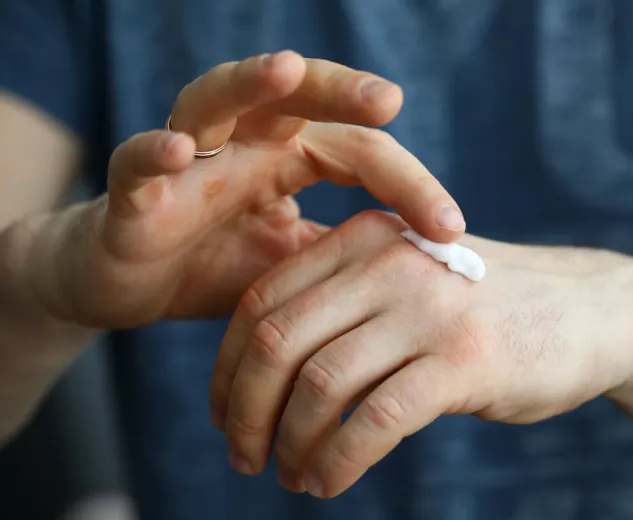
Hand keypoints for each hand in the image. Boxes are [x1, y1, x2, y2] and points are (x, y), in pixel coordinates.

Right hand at [22, 51, 464, 328]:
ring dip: (247, 85)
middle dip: (339, 91)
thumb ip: (344, 253)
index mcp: (288, 158)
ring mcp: (188, 162)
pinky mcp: (134, 192)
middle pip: (295, 99)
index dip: (409, 185)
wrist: (132, 284)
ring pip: (215, 102)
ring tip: (283, 73)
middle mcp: (244, 144)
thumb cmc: (217, 263)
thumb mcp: (296, 262)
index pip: (360, 152)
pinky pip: (137, 162)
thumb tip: (423, 269)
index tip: (451, 229)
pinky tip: (178, 152)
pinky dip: (154, 153)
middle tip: (387, 99)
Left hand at [212, 210, 632, 496]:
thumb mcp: (406, 277)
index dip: (225, 368)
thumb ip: (339, 300)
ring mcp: (428, 310)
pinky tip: (330, 483)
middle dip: (244, 411)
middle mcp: (388, 264)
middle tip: (243, 457)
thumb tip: (253, 366)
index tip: (222, 415)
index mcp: (362, 238)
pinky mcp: (466, 361)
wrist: (589, 310)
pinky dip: (339, 462)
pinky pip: (376, 421)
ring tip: (292, 476)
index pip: (259, 301)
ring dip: (292, 444)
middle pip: (275, 342)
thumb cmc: (480, 304)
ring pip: (319, 386)